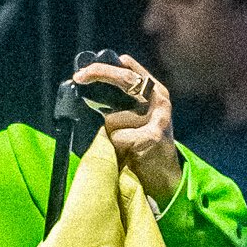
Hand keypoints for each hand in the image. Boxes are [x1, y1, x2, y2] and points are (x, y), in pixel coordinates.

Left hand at [72, 52, 181, 208]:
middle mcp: (159, 101)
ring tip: (124, 145)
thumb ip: (127, 101)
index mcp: (157, 92)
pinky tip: (127, 154)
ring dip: (111, 134)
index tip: (84, 71)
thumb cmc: (147, 147)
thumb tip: (95, 86)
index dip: (105, 67)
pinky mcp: (150, 138)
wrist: (167, 179)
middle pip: (124, 78)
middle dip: (99, 74)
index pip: (129, 70)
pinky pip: (117, 137)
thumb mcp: (142, 118)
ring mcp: (156, 119)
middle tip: (79, 78)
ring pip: (113, 118)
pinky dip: (116, 148)